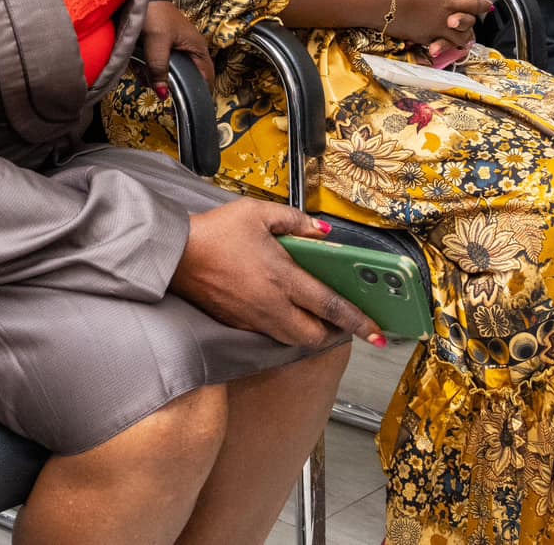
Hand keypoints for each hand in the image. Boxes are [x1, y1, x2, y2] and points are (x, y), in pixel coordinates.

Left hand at [139, 0, 212, 94]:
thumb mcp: (157, 42)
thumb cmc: (154, 13)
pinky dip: (147, 67)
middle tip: (151, 80)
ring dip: (153, 75)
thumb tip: (164, 95)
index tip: (185, 105)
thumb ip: (160, 68)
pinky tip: (137, 61)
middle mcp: (190, 51)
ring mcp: (176, 49)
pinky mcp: (162, 48)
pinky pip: (157, 66)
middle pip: (184, 79)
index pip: (206, 78)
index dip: (198, 93)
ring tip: (140, 66)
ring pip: (168, 74)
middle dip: (166, 83)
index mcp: (197, 49)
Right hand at [171, 199, 382, 347]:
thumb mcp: (258, 213)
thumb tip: (323, 232)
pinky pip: (270, 334)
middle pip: (315, 335)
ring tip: (315, 317)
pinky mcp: (237, 323)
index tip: (378, 334)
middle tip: (341, 321)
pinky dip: (284, 328)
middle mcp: (272, 305)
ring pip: (293, 339)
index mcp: (283, 277)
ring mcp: (254, 318)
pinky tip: (282, 311)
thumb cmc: (215, 231)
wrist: (174, 254)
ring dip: (309, 333)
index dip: (359, 322)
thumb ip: (296, 221)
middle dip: (334, 333)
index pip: (332, 307)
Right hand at [385, 0, 492, 48]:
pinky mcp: (418, 38)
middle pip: (467, 26)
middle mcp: (443, 19)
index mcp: (447, 1)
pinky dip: (441, 42)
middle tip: (477, 24)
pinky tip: (440, 41)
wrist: (380, 3)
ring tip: (463, 38)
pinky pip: (435, 41)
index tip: (488, 4)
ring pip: (454, 40)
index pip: (471, 4)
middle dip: (474, 24)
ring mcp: (431, 31)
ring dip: (460, 38)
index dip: (481, 4)